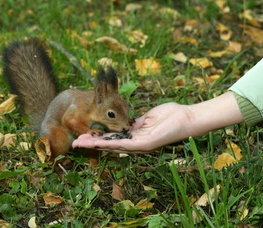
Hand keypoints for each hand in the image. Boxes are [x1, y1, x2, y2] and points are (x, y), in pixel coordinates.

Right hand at [73, 102, 194, 152]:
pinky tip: (98, 144)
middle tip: (75, 143)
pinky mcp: (145, 144)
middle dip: (92, 144)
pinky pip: (125, 144)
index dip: (98, 138)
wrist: (187, 117)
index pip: (113, 138)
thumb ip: (136, 123)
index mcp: (136, 135)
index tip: (84, 135)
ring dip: (96, 146)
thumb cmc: (171, 115)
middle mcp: (136, 143)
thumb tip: (126, 124)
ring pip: (114, 147)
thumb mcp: (148, 118)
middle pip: (110, 145)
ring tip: (80, 144)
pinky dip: (111, 144)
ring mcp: (140, 145)